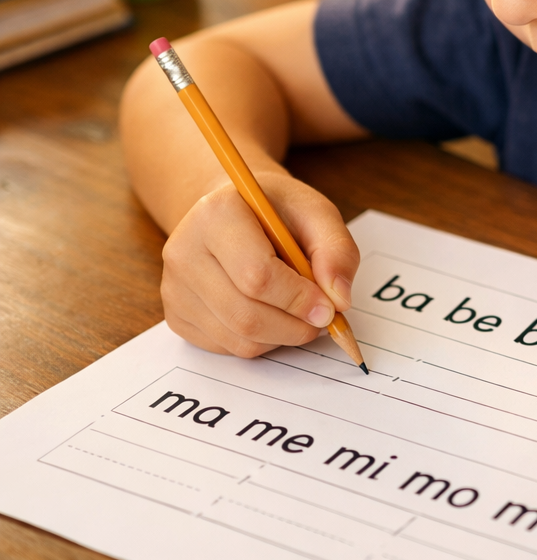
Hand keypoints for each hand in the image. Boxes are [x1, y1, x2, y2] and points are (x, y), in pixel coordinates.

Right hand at [160, 171, 359, 357]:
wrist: (237, 212)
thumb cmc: (277, 212)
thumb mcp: (317, 214)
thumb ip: (336, 250)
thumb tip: (339, 300)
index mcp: (217, 214)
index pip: (256, 275)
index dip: (299, 299)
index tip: (329, 308)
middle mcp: (184, 250)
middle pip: (244, 315)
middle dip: (294, 326)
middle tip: (323, 320)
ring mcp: (174, 286)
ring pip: (237, 338)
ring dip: (282, 337)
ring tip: (300, 314)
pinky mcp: (176, 314)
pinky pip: (226, 347)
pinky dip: (261, 342)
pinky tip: (272, 314)